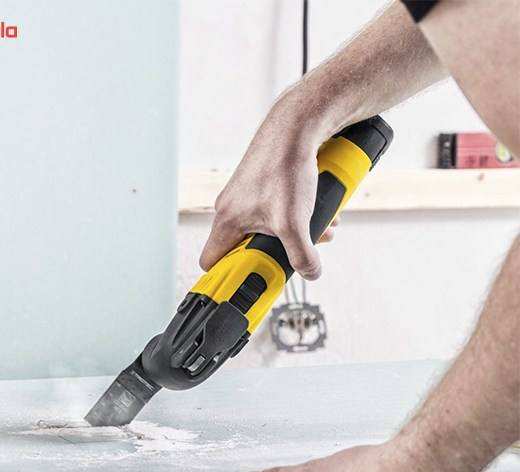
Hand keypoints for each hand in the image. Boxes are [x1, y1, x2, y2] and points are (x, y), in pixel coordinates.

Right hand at [199, 97, 337, 280]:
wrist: (297, 125)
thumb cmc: (285, 167)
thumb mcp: (295, 222)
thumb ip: (302, 256)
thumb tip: (310, 272)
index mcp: (227, 220)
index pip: (211, 260)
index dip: (226, 277)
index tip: (245, 285)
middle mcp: (231, 208)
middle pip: (246, 248)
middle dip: (275, 255)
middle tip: (293, 256)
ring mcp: (246, 196)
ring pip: (267, 228)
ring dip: (293, 235)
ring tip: (319, 231)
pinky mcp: (262, 185)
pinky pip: (276, 210)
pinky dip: (296, 215)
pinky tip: (318, 210)